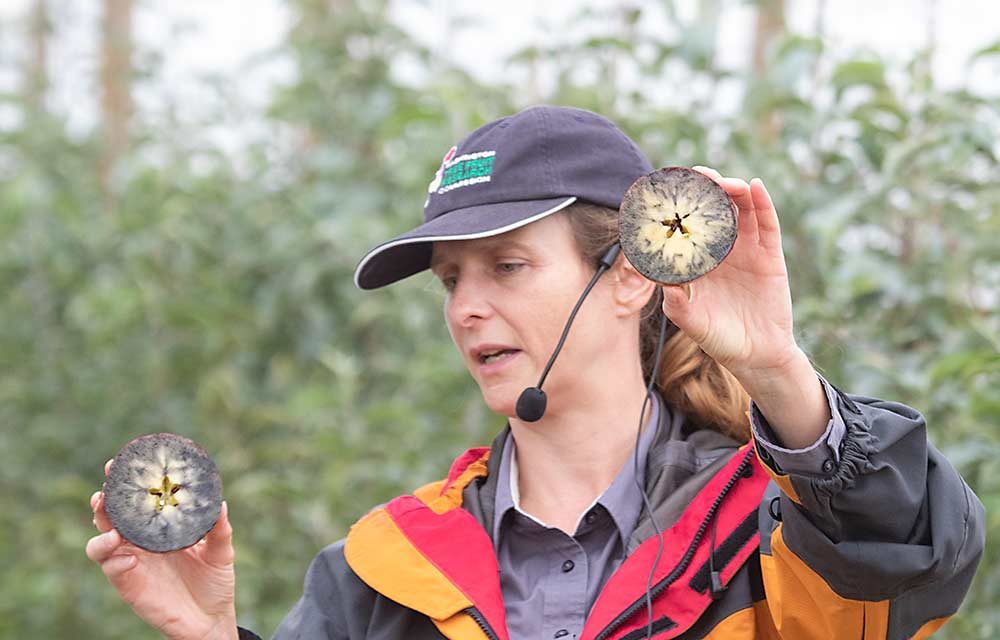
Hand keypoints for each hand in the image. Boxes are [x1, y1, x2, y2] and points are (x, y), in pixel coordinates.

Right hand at [86, 458, 237, 639]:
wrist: (212, 618)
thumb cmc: (214, 580)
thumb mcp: (221, 551)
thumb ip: (220, 530)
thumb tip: (220, 505)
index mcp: (158, 529)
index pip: (136, 502)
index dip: (126, 484)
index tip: (121, 463)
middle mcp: (139, 543)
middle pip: (111, 517)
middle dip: (104, 500)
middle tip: (106, 488)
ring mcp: (131, 564)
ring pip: (101, 543)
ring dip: (102, 531)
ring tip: (112, 529)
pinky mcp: (129, 586)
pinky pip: (113, 570)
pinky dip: (114, 560)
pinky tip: (126, 555)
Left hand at [659, 166, 800, 381]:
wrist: (756, 356)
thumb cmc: (719, 338)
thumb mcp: (692, 322)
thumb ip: (676, 304)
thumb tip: (664, 283)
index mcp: (698, 261)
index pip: (687, 225)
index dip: (680, 206)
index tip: (667, 190)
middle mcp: (721, 250)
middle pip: (715, 209)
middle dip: (706, 188)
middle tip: (696, 177)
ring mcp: (747, 251)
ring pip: (741, 210)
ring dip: (732, 190)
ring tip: (723, 182)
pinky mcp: (769, 257)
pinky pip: (767, 225)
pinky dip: (763, 203)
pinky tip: (754, 186)